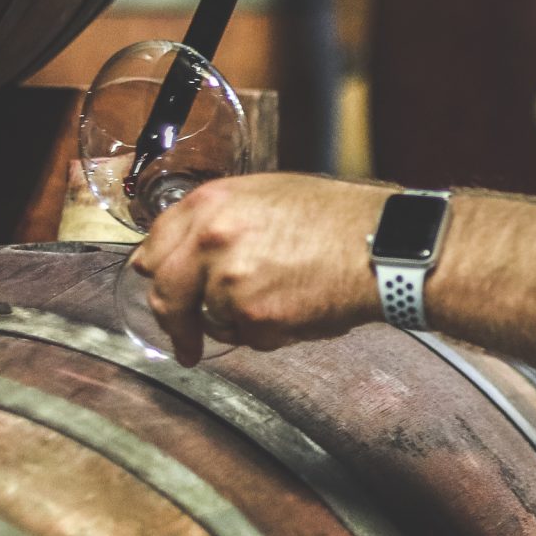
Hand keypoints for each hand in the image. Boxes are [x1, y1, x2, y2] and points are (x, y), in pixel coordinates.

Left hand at [129, 173, 390, 365]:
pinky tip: (295, 309)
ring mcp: (229, 281)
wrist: (380, 245)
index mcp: (211, 203)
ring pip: (211, 320)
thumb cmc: (336, 218)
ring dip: (236, 322)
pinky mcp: (254, 318)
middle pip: (166, 294)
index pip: (155, 244)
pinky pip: (245, 338)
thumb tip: (186, 249)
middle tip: (183, 341)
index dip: (156, 271)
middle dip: (173, 322)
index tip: (157, 287)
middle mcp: (211, 239)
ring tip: (280, 299)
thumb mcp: (268, 195)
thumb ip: (220, 219)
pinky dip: (266, 334)